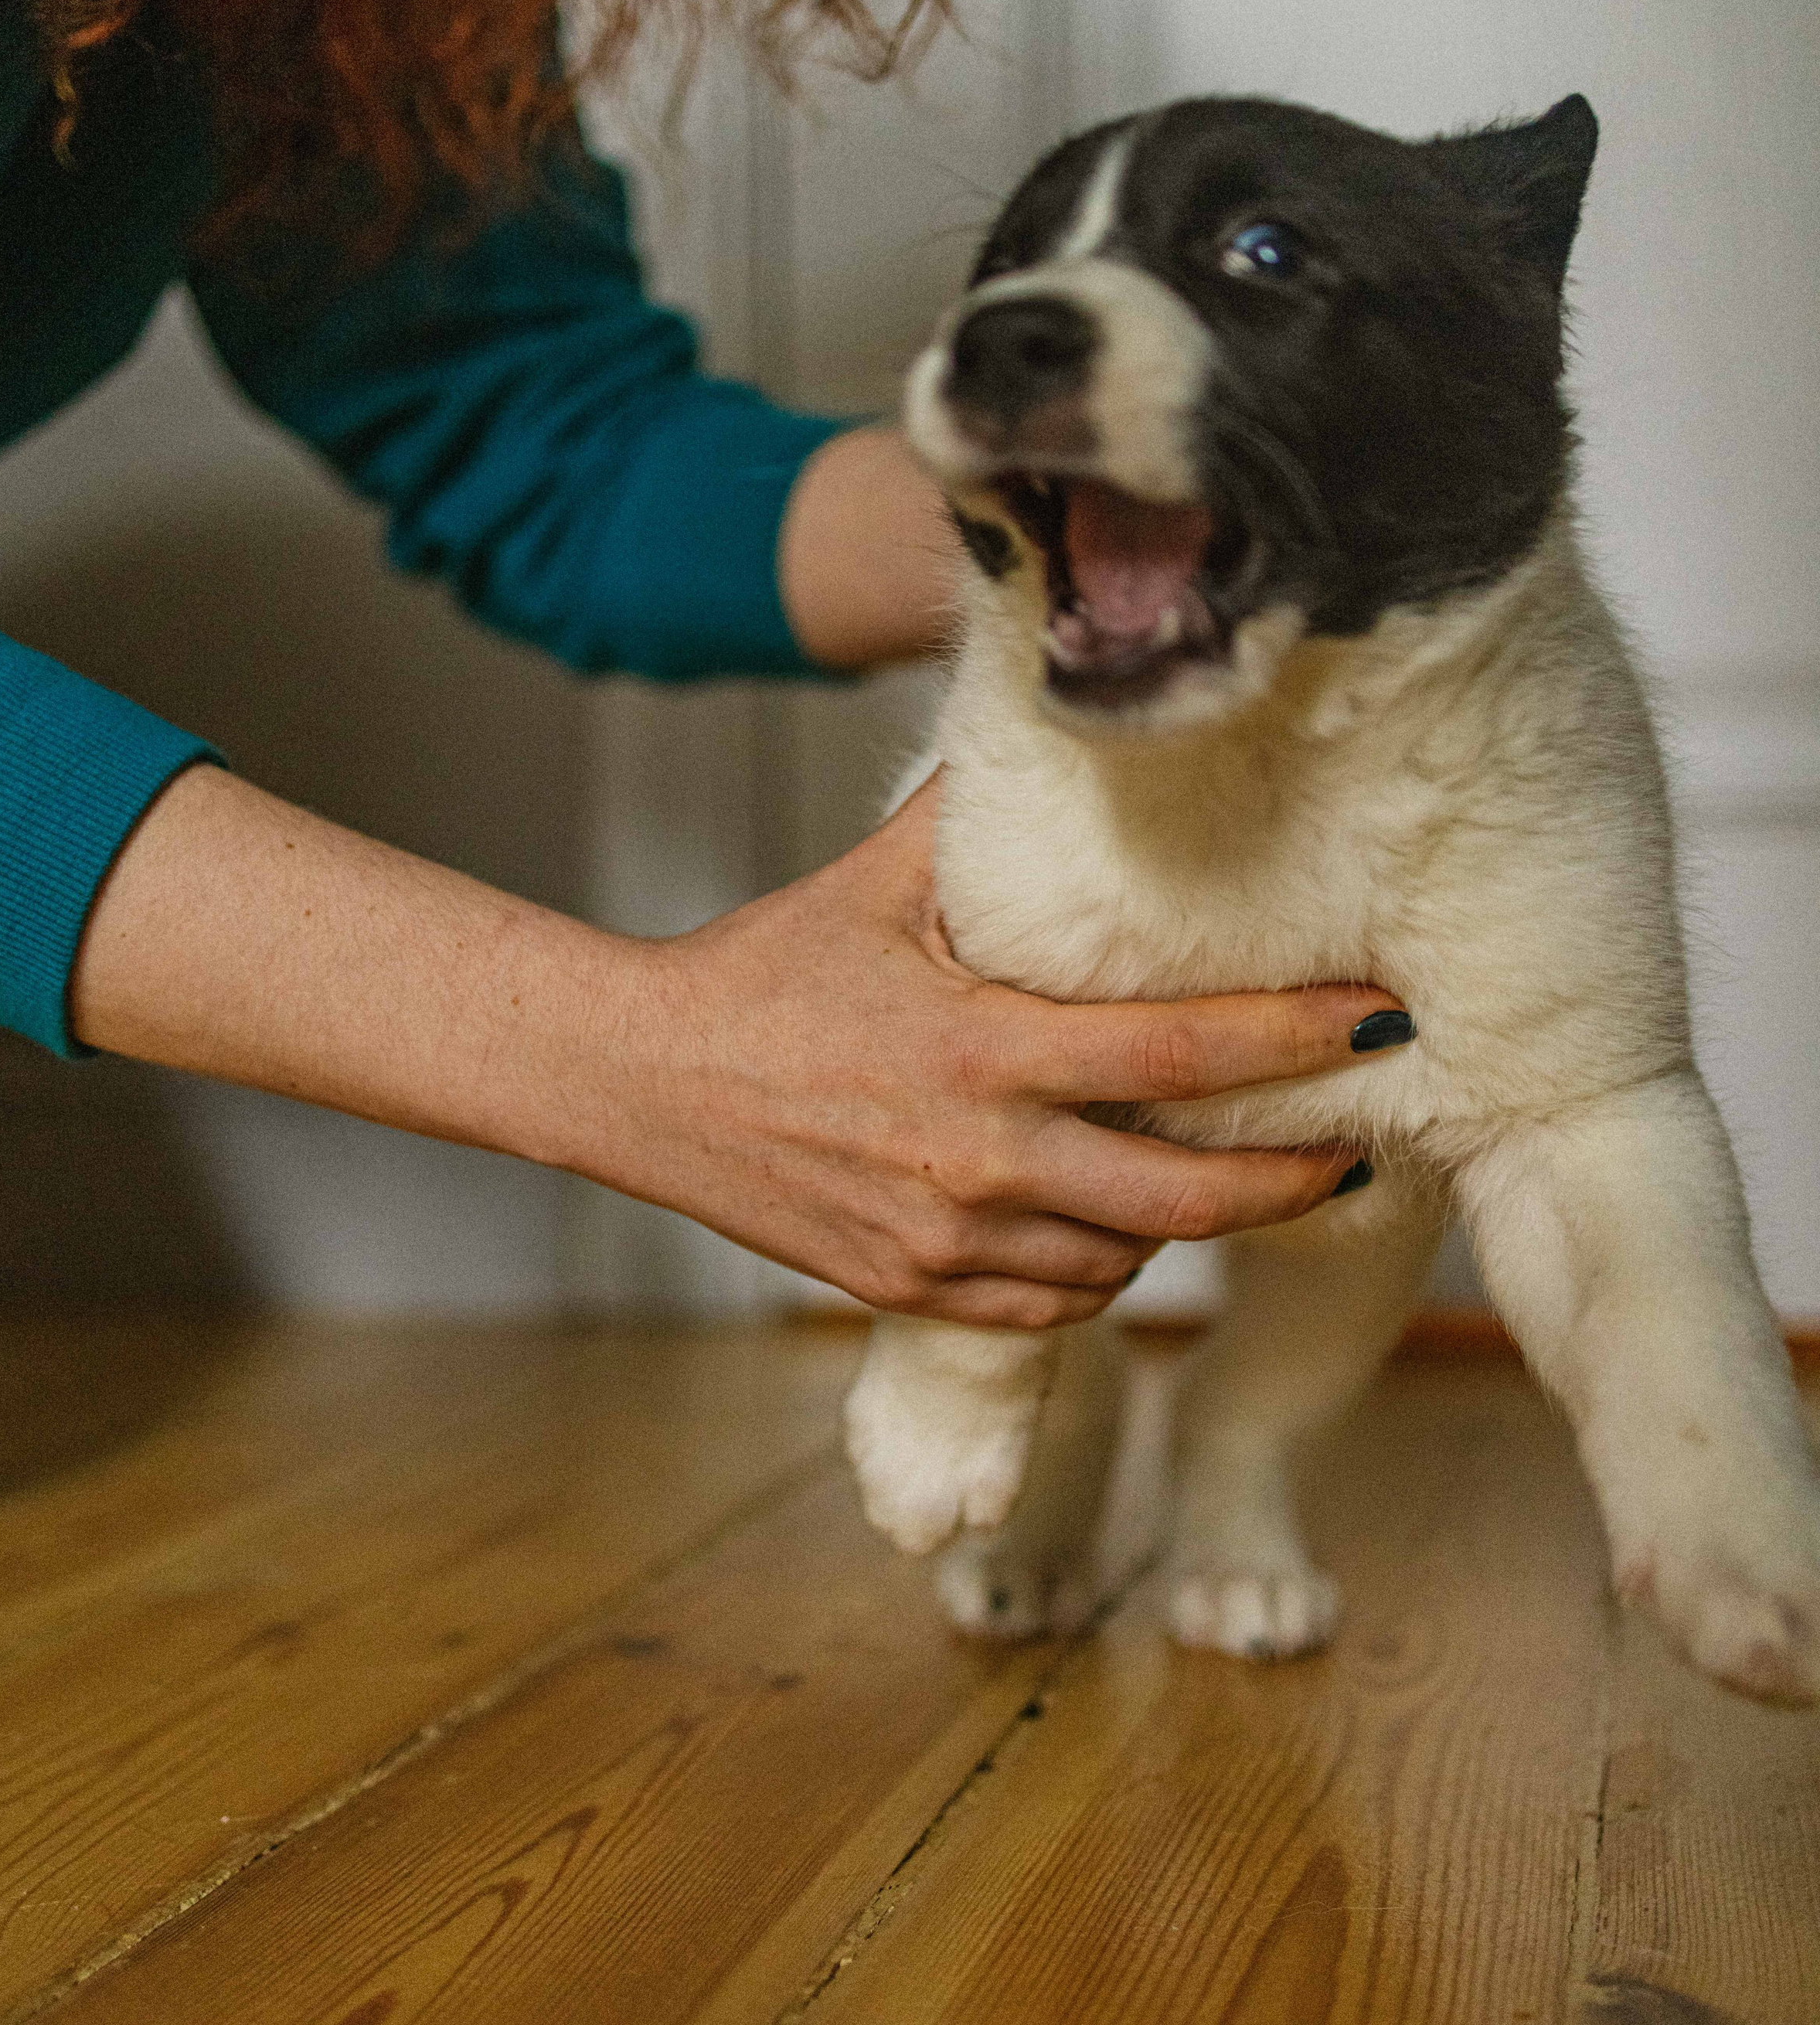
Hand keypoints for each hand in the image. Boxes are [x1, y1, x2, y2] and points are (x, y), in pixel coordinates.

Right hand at [591, 775, 1401, 1327]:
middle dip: (1292, 1180)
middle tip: (1356, 1155)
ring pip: (1125, 1262)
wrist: (639, 1082)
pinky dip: (1100, 1269)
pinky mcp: (914, 1293)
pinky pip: (1052, 1304)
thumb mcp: (875, 881)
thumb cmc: (764, 969)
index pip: (1181, 1054)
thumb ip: (978, 817)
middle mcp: (976, 1159)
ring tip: (1218, 1176)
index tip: (1385, 1018)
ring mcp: (946, 1242)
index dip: (1299, 1039)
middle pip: (1186, 1200)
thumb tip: (1065, 720)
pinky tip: (1111, 1225)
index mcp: (981, 1048)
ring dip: (1184, 1225)